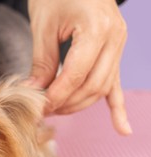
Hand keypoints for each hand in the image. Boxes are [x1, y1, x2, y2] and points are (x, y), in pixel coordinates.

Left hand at [27, 0, 130, 134]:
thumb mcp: (43, 27)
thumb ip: (41, 63)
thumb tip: (33, 93)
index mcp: (96, 28)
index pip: (75, 75)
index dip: (56, 95)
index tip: (38, 107)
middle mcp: (114, 38)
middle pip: (92, 85)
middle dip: (66, 103)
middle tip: (42, 110)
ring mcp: (118, 45)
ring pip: (102, 87)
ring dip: (79, 104)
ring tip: (57, 111)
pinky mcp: (115, 51)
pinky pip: (116, 84)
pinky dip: (117, 107)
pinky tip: (123, 129)